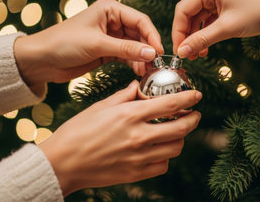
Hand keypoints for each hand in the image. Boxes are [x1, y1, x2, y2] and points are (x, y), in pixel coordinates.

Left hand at [14, 0, 163, 92]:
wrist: (41, 60)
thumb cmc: (63, 43)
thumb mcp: (97, 44)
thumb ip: (126, 49)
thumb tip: (152, 53)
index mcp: (110, 9)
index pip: (140, 20)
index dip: (152, 36)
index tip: (160, 52)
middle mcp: (112, 21)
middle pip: (140, 34)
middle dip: (148, 49)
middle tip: (156, 65)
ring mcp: (110, 37)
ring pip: (135, 47)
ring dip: (142, 58)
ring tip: (147, 72)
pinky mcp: (107, 51)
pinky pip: (126, 56)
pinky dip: (133, 63)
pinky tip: (139, 72)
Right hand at [38, 80, 201, 195]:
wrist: (62, 163)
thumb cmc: (77, 132)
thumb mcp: (100, 107)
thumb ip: (123, 96)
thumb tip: (138, 87)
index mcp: (129, 115)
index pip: (170, 104)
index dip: (189, 98)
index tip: (197, 95)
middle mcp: (138, 136)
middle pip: (181, 128)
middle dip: (193, 120)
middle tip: (194, 115)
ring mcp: (139, 157)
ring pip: (175, 148)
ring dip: (180, 138)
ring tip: (175, 132)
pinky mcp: (136, 173)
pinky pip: (162, 165)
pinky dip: (165, 157)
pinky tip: (158, 150)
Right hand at [172, 0, 259, 58]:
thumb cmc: (259, 13)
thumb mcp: (227, 28)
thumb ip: (202, 40)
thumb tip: (182, 52)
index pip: (183, 10)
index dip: (178, 32)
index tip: (179, 50)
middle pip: (188, 14)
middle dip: (186, 36)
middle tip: (186, 55)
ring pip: (197, 19)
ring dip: (196, 37)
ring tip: (197, 55)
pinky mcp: (223, 5)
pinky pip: (207, 20)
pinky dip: (205, 34)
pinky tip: (205, 48)